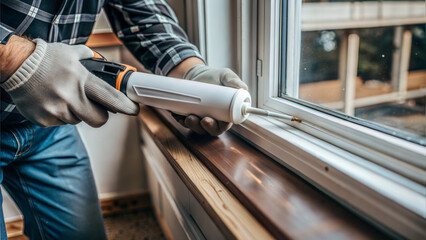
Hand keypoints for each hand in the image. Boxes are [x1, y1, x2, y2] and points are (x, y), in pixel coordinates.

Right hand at [0, 38, 138, 126]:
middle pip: (99, 120)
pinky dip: (60, 115)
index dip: (126, 107)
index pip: (111, 98)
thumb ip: (91, 59)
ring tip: (64, 97)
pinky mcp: (45, 120)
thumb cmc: (45, 58)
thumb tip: (106, 64)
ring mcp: (57, 110)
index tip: (134, 109)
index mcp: (81, 80)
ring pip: (79, 121)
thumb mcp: (72, 53)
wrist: (15, 66)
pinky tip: (52, 101)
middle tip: (95, 107)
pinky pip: (61, 123)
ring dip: (77, 112)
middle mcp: (71, 97)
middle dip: (100, 115)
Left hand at [172, 64, 247, 135]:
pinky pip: (185, 123)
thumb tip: (243, 88)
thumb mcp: (225, 76)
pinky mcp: (189, 116)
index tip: (214, 120)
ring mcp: (201, 118)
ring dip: (193, 126)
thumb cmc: (214, 77)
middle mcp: (214, 118)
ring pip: (198, 128)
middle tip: (202, 120)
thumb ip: (234, 81)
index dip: (220, 126)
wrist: (197, 74)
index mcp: (226, 112)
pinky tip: (179, 117)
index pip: (225, 124)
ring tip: (190, 117)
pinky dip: (181, 121)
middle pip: (212, 129)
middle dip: (207, 127)